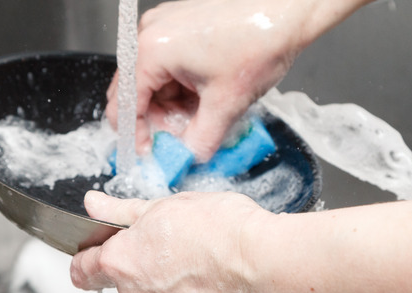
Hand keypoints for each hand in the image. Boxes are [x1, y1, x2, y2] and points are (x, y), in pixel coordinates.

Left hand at [70, 190, 277, 292]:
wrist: (270, 270)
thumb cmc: (225, 232)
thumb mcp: (168, 206)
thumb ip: (123, 212)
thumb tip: (93, 205)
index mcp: (121, 264)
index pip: (83, 269)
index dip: (90, 260)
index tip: (99, 257)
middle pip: (127, 290)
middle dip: (146, 276)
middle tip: (181, 255)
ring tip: (207, 277)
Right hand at [106, 0, 371, 160]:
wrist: (287, 11)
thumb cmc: (259, 41)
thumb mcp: (226, 104)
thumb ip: (200, 140)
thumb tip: (186, 159)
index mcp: (152, 51)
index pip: (125, 105)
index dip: (136, 136)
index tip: (151, 154)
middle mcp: (150, 34)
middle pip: (136, 93)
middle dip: (158, 122)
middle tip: (182, 141)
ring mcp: (164, 28)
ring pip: (154, 82)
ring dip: (172, 106)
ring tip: (203, 117)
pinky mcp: (179, 26)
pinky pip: (169, 66)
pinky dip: (182, 88)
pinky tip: (205, 98)